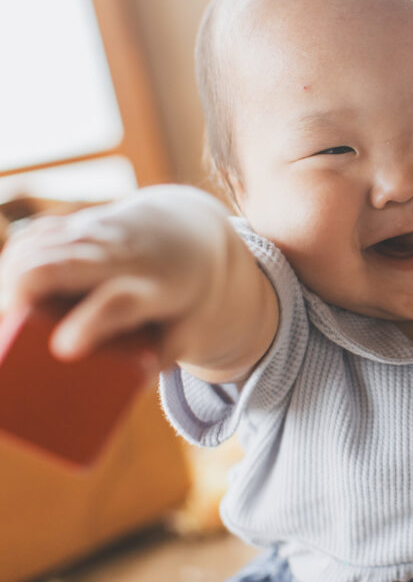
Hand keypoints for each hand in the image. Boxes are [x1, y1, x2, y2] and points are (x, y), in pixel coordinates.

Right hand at [0, 186, 241, 371]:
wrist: (189, 234)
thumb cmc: (182, 297)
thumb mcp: (187, 330)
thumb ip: (158, 361)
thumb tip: (122, 392)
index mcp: (153, 288)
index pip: (119, 302)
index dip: (91, 323)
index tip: (65, 349)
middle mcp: (123, 257)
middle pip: (67, 265)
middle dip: (27, 289)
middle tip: (5, 326)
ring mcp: (100, 235)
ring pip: (44, 246)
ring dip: (11, 275)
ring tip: (3, 314)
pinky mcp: (78, 224)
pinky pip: (36, 234)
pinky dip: (13, 255)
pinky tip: (4, 279)